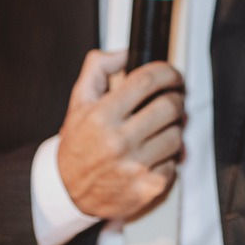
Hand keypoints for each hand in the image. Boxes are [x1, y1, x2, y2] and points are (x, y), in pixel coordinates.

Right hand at [56, 50, 184, 219]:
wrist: (68, 191)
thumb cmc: (78, 144)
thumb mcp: (79, 100)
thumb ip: (98, 68)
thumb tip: (125, 54)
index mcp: (102, 116)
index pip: (146, 81)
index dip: (167, 72)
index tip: (172, 75)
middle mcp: (118, 141)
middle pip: (169, 107)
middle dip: (176, 99)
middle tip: (172, 99)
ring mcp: (134, 166)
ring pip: (176, 136)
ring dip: (174, 129)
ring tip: (161, 129)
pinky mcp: (146, 188)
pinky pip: (174, 165)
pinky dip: (168, 159)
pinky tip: (153, 155)